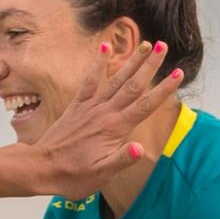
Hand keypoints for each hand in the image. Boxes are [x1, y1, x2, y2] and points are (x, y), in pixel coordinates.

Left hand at [31, 40, 180, 198]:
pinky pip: (89, 81)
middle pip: (132, 85)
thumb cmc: (73, 176)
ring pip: (114, 79)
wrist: (40, 167)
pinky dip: (98, 64)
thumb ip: (121, 160)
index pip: (145, 105)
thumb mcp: (101, 174)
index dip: (163, 89)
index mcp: (114, 128)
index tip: (179, 73)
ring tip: (144, 43)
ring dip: (130, 61)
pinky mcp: (77, 106)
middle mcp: (103, 113)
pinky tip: (104, 48)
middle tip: (163, 46)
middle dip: (149, 65)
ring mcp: (89, 107)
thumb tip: (140, 148)